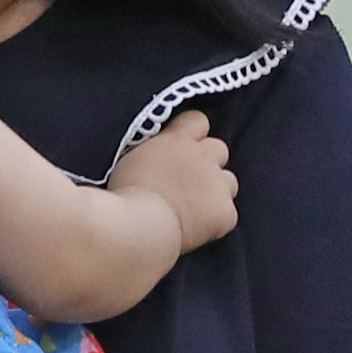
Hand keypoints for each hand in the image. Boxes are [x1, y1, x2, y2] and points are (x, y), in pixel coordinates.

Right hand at [111, 112, 242, 252]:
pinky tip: (198, 232)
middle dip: (208, 162)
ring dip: (216, 191)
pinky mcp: (225, 213)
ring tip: (194, 210)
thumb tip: (154, 158)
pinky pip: (228, 215)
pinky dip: (216, 222)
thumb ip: (152, 154)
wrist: (140, 226)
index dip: (193, 134)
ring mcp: (218, 184)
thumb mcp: (130, 161)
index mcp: (176, 141)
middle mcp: (202, 157)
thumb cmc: (122, 195)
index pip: (198, 120)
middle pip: (219, 149)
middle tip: (187, 183)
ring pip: (229, 182)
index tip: (182, 147)